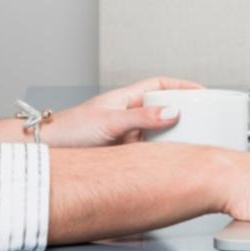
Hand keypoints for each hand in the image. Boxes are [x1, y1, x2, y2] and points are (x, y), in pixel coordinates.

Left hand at [44, 76, 202, 146]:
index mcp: (124, 99)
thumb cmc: (68, 131)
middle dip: (183, 114)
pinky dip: (160, 157)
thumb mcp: (108, 122)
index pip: (159, 85)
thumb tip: (172, 112)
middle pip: (162, 110)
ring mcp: (124, 136)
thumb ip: (140, 118)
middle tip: (205, 122)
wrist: (44, 152)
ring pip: (157, 134)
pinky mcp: (120, 156)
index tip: (203, 92)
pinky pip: (147, 153)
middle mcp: (125, 116)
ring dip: (173, 139)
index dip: (182, 86)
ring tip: (192, 146)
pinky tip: (169, 165)